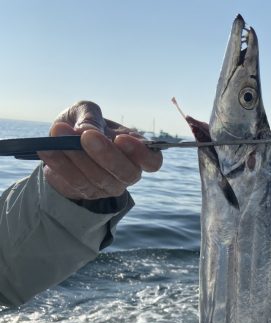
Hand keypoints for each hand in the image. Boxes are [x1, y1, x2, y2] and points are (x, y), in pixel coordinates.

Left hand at [38, 100, 162, 199]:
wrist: (62, 143)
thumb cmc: (84, 124)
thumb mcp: (86, 111)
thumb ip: (90, 116)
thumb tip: (87, 131)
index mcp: (136, 152)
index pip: (152, 161)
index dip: (142, 154)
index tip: (122, 139)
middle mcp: (127, 173)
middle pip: (127, 173)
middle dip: (106, 155)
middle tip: (86, 136)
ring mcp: (108, 187)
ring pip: (98, 178)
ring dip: (78, 156)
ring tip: (58, 132)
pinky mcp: (87, 194)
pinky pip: (75, 182)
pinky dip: (60, 163)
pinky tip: (47, 148)